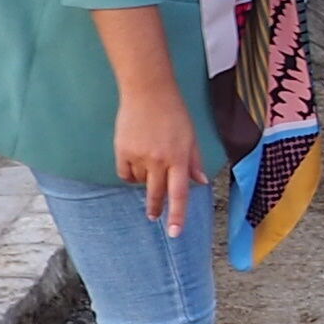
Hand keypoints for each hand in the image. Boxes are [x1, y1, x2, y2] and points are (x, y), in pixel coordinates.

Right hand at [117, 83, 214, 231]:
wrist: (147, 91)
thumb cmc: (174, 112)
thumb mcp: (191, 136)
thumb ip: (194, 161)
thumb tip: (201, 183)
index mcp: (180, 158)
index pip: (179, 194)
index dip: (177, 215)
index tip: (174, 233)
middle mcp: (160, 160)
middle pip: (157, 194)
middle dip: (156, 209)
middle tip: (154, 217)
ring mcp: (139, 156)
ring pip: (140, 182)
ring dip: (145, 179)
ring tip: (149, 159)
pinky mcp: (122, 151)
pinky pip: (125, 173)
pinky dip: (130, 172)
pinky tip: (134, 159)